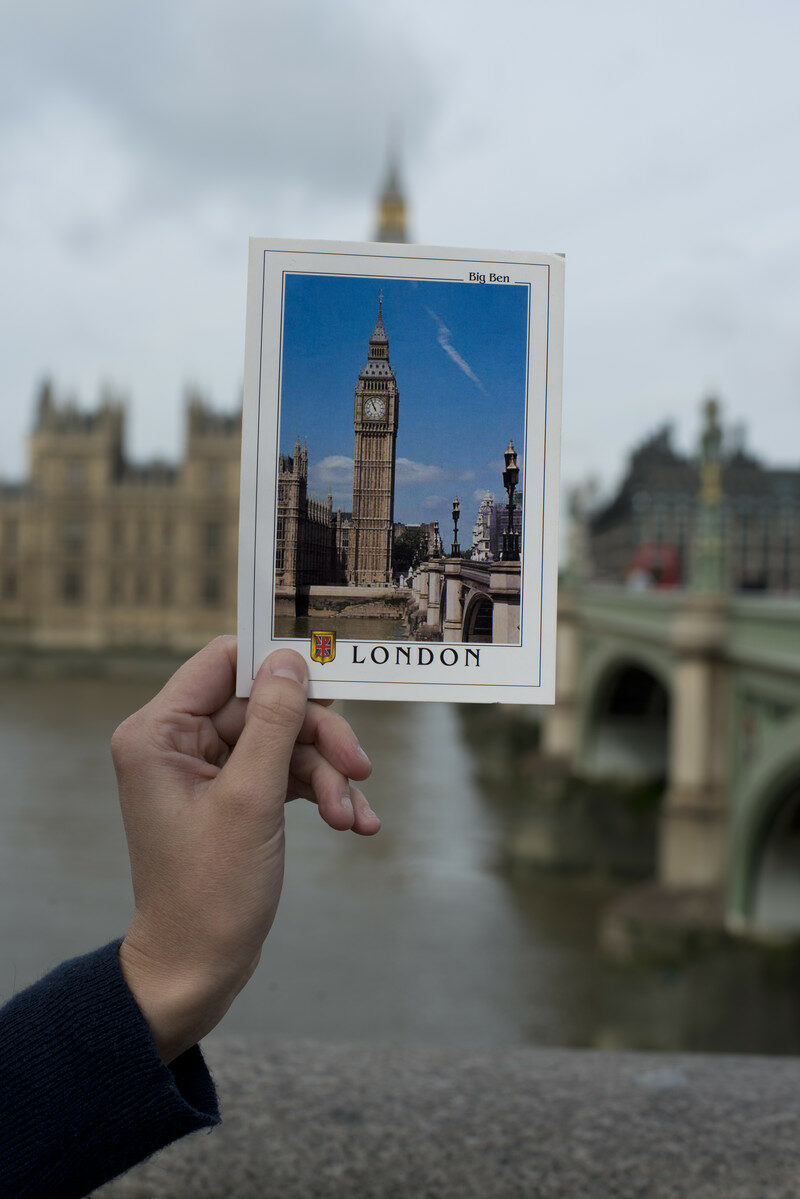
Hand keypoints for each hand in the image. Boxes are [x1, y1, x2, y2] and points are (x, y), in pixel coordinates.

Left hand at [112, 636, 375, 1063]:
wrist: (199, 968)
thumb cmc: (210, 892)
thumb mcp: (251, 799)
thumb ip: (274, 722)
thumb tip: (290, 660)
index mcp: (160, 732)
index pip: (224, 662)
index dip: (277, 665)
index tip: (329, 676)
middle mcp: (178, 743)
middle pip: (266, 705)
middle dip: (317, 739)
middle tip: (359, 766)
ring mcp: (207, 770)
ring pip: (284, 741)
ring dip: (326, 774)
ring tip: (351, 816)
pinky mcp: (233, 795)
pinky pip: (285, 773)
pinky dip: (319, 793)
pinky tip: (351, 822)